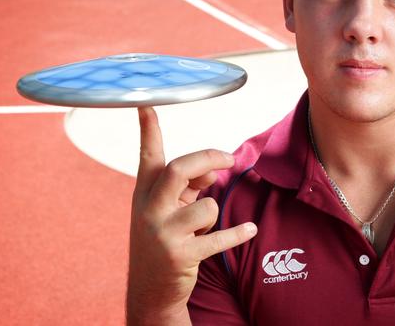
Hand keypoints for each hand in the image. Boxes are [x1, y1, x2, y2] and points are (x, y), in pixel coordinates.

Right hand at [126, 107, 257, 324]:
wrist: (149, 290)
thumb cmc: (164, 238)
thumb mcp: (169, 208)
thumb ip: (188, 184)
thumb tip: (213, 169)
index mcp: (144, 193)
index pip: (147, 156)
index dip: (148, 130)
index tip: (146, 104)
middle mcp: (149, 209)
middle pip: (179, 169)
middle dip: (208, 158)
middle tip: (228, 159)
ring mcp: (163, 233)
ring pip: (206, 206)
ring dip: (213, 214)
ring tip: (201, 229)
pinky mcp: (180, 255)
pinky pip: (219, 238)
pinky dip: (238, 233)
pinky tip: (250, 230)